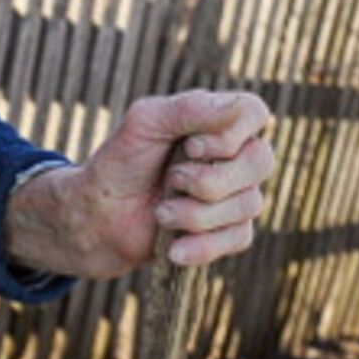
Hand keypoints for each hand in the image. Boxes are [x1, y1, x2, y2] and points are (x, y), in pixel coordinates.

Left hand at [5, 91, 275, 278]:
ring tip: (160, 213)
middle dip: (209, 179)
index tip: (191, 146)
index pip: (254, 112)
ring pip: (248, 204)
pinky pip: (239, 238)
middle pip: (261, 161)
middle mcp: (234, 154)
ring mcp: (235, 194)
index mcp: (217, 121)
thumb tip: (241, 109)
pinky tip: (173, 248)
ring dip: (195, 214)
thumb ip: (189, 109)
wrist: (98, 217)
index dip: (230, 134)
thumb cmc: (121, 161)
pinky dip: (202, 246)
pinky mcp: (228, 231)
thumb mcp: (145, 122)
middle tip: (170, 180)